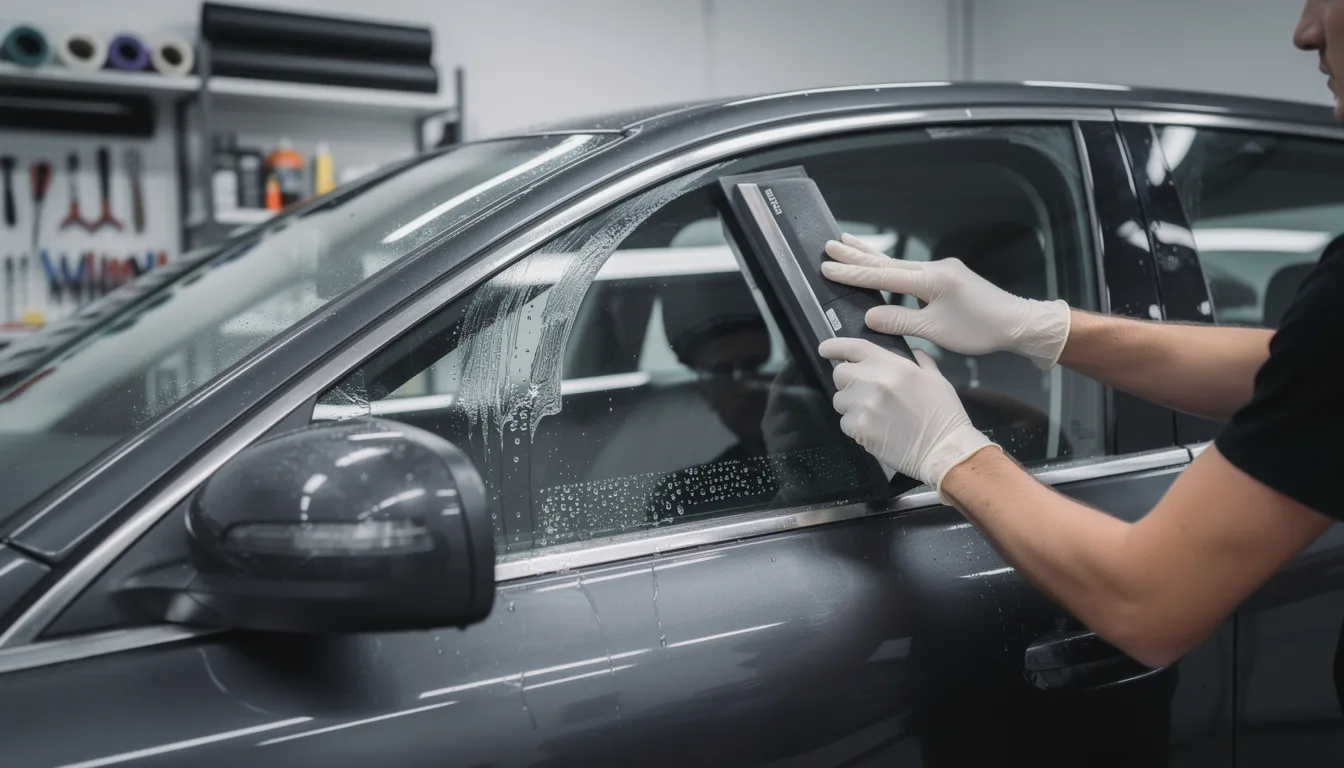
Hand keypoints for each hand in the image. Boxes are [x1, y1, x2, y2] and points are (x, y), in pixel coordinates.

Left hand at [819, 337, 996, 494]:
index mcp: (894, 366)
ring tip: (873, 413)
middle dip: (848, 381)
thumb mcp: (936, 378)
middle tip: (864, 391)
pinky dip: (855, 425)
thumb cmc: (944, 415)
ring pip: (839, 399)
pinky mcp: (859, 428)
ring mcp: (864, 405)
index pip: (854, 347)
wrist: (944, 450)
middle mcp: (875, 381)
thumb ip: (917, 361)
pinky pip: (844, 421)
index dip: (835, 346)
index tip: (825, 349)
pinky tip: (875, 428)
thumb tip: (908, 351)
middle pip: (840, 373)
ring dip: (851, 404)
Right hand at [821, 234, 1070, 369]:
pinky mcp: (945, 278)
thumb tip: (870, 316)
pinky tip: (880, 265)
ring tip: (848, 244)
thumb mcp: (937, 331)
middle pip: (887, 262)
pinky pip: (909, 270)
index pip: (883, 275)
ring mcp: (940, 271)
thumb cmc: (980, 328)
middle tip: (829, 246)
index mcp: (931, 279)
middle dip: (856, 255)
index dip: (854, 273)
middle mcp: (934, 269)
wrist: (1017, 323)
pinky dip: (889, 266)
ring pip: (897, 263)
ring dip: (870, 256)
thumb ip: (901, 321)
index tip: (828, 268)